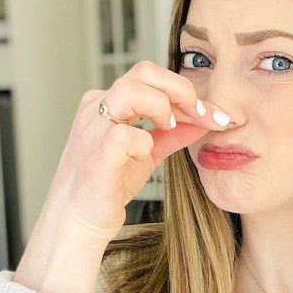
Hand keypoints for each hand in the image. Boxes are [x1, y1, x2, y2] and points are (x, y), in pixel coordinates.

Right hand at [44, 60, 230, 242]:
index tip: (214, 114)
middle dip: (182, 91)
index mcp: (108, 102)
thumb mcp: (147, 154)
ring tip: (169, 130)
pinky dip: (143, 144)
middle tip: (201, 116)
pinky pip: (125, 136)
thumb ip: (172, 135)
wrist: (78, 221)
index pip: (152, 77)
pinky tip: (143, 157)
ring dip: (162, 108)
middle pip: (144, 71)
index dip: (186, 91)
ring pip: (131, 90)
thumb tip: (203, 122)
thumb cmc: (108, 185)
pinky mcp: (97, 156)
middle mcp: (97, 108)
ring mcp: (94, 129)